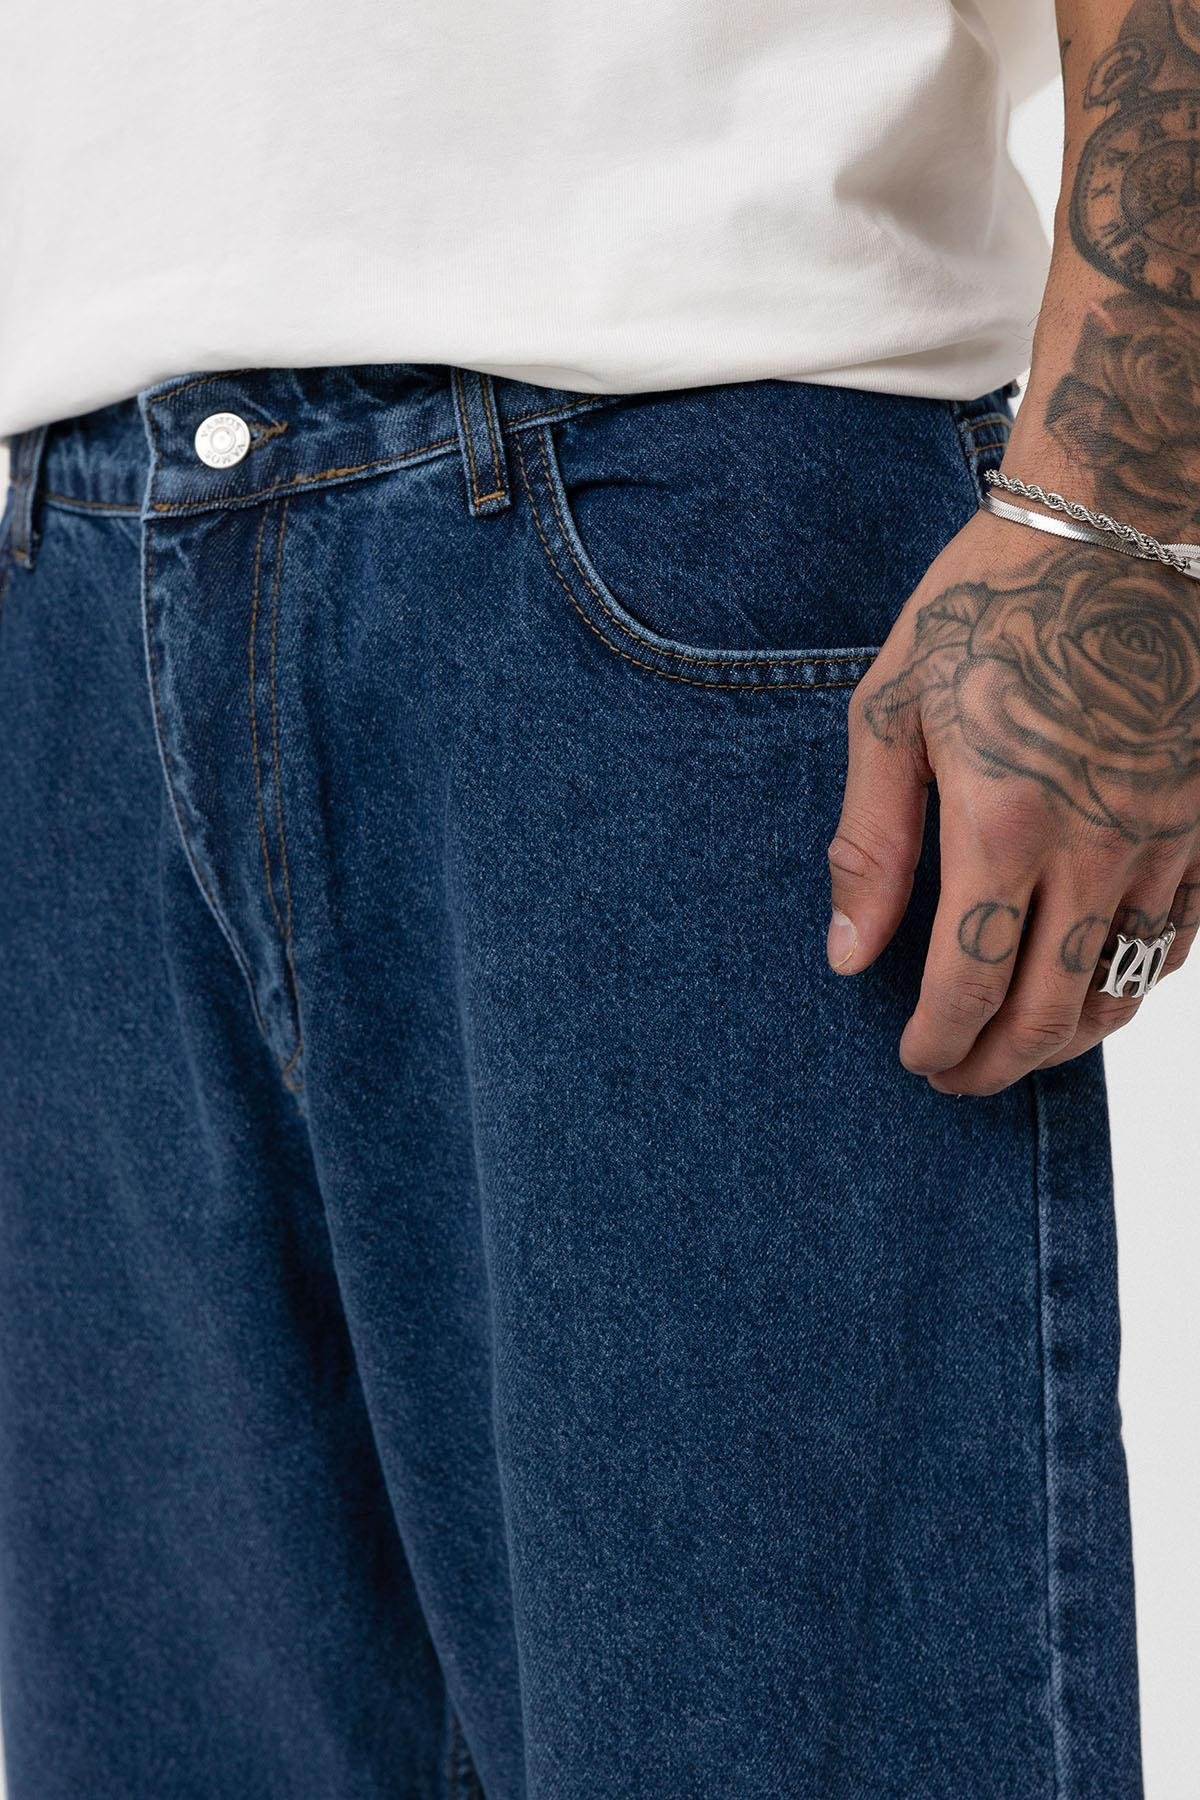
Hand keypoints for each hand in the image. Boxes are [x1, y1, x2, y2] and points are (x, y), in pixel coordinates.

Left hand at [827, 508, 1199, 1095]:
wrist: (1120, 529)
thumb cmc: (990, 607)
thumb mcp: (891, 711)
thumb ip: (870, 843)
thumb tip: (849, 954)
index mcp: (1004, 823)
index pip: (972, 981)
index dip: (941, 1041)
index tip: (915, 1060)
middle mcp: (1096, 846)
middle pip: (1052, 1010)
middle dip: (997, 1064)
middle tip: (956, 1078)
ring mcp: (1165, 838)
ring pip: (1124, 986)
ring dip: (1067, 1040)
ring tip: (1018, 1049)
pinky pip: (1181, 939)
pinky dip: (1135, 983)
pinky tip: (1095, 986)